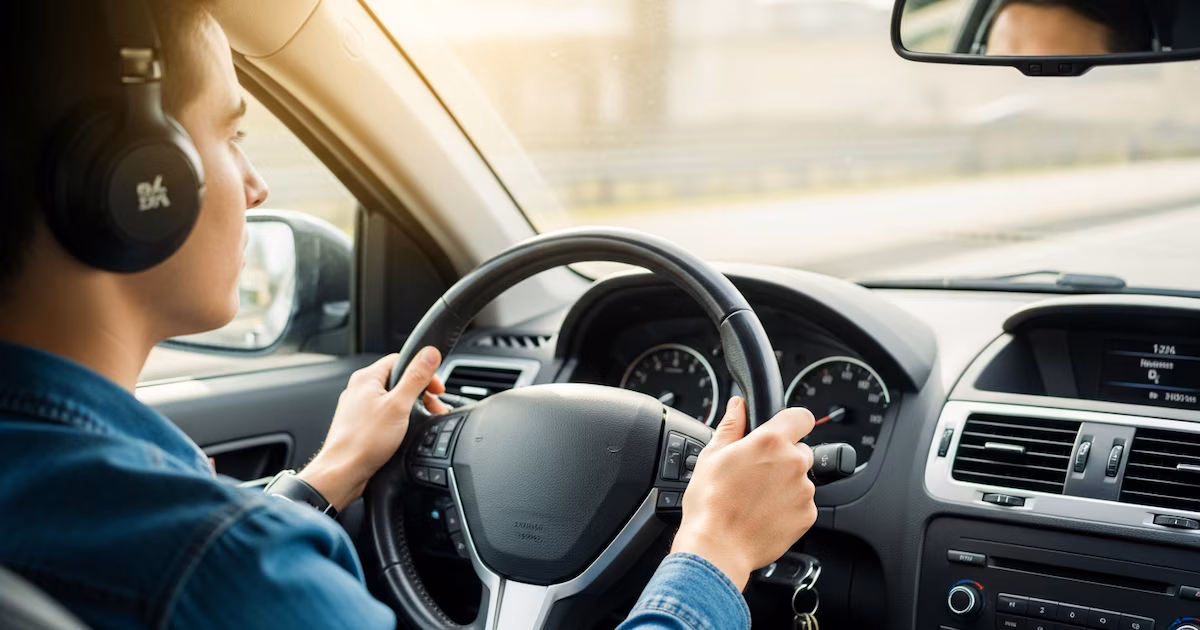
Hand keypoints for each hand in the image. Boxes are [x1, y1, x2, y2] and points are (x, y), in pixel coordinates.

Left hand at [298, 348, 449, 509]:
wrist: (343, 472)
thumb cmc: (364, 441)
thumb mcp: (399, 405)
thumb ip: (416, 377)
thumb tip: (429, 353)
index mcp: (366, 377)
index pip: (401, 360)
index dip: (423, 371)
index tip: (436, 388)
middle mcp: (359, 389)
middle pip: (398, 380)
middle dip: (420, 393)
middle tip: (433, 407)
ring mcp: (358, 407)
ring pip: (392, 399)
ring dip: (411, 407)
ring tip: (421, 421)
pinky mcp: (360, 424)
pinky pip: (384, 414)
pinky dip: (398, 420)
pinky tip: (404, 432)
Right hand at [670, 397, 816, 590]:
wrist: (718, 547)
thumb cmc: (710, 502)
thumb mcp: (713, 455)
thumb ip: (731, 425)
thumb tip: (738, 406)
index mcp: (770, 441)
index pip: (801, 416)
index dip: (791, 422)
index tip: (783, 430)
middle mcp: (793, 463)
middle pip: (800, 450)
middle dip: (782, 457)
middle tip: (756, 473)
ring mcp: (803, 491)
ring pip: (801, 478)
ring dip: (785, 484)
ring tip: (756, 498)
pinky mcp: (807, 515)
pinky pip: (802, 504)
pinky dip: (788, 507)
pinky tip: (764, 513)